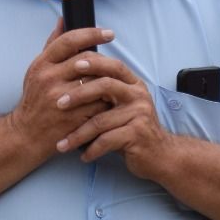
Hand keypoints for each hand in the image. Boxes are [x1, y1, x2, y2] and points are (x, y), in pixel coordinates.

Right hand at [2, 23, 116, 154]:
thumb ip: (51, 46)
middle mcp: (49, 78)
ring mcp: (62, 98)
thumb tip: (63, 19)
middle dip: (106, 59)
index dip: (92, 33)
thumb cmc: (35, 99)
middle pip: (87, 60)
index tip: (109, 33)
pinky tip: (110, 100)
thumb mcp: (37, 70)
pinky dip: (107, 100)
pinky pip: (99, 103)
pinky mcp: (74, 116)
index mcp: (42, 64)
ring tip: (116, 81)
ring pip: (96, 81)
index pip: (70, 40)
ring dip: (108, 80)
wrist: (26, 134)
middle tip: (118, 61)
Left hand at [52, 57, 180, 179]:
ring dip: (78, 134)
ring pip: (100, 120)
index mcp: (133, 85)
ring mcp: (139, 115)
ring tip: (61, 144)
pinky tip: (82, 156)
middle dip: (78, 94)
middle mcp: (138, 96)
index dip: (93, 63)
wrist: (161, 155)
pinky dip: (91, 150)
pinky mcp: (137, 135)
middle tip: (58, 103)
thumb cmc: (133, 128)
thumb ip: (106, 92)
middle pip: (105, 85)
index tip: (70, 65)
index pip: (113, 66)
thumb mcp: (122, 106)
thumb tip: (74, 77)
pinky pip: (106, 141)